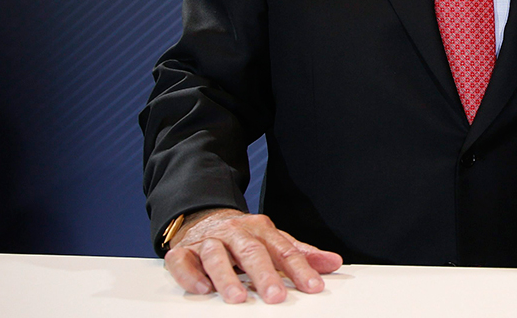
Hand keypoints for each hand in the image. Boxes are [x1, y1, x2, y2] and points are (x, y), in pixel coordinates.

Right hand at [163, 208, 342, 303]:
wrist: (202, 217)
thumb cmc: (243, 236)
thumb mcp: (273, 241)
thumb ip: (301, 253)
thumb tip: (334, 263)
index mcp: (261, 230)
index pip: (284, 250)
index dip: (300, 269)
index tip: (313, 287)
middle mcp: (236, 232)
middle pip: (252, 252)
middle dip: (265, 275)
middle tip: (276, 297)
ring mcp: (209, 240)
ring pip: (217, 256)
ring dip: (227, 278)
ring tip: (238, 299)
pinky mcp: (183, 250)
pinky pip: (183, 261)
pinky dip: (190, 275)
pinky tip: (202, 289)